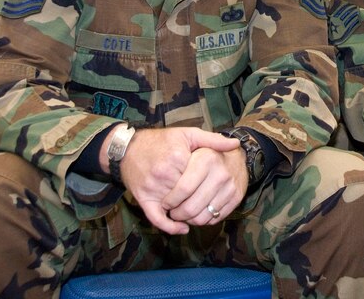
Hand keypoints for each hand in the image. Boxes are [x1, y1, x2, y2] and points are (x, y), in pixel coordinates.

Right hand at [118, 127, 238, 234]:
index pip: (201, 179)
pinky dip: (170, 227)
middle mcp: (164, 174)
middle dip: (200, 200)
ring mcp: (152, 188)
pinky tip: (183, 228)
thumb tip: (235, 144)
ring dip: (188, 213)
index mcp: (178, 158)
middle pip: (190, 195)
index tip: (218, 186)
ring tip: (200, 212)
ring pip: (176, 208)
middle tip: (210, 202)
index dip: (210, 185)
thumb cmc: (162, 140)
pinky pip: (157, 218)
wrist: (128, 147)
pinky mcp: (142, 198)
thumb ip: (212, 140)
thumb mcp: (188, 135)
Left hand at [163, 141, 248, 226]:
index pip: (183, 189)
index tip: (165, 202)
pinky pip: (214, 219)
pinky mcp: (236, 198)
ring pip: (201, 218)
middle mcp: (220, 174)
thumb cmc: (207, 153)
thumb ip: (183, 147)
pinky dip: (203, 219)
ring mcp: (230, 188)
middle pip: (191, 207)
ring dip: (189, 219)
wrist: (236, 158)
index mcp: (206, 160)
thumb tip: (168, 162)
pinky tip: (198, 211)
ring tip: (183, 212)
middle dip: (177, 214)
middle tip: (173, 211)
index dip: (171, 200)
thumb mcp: (194, 141)